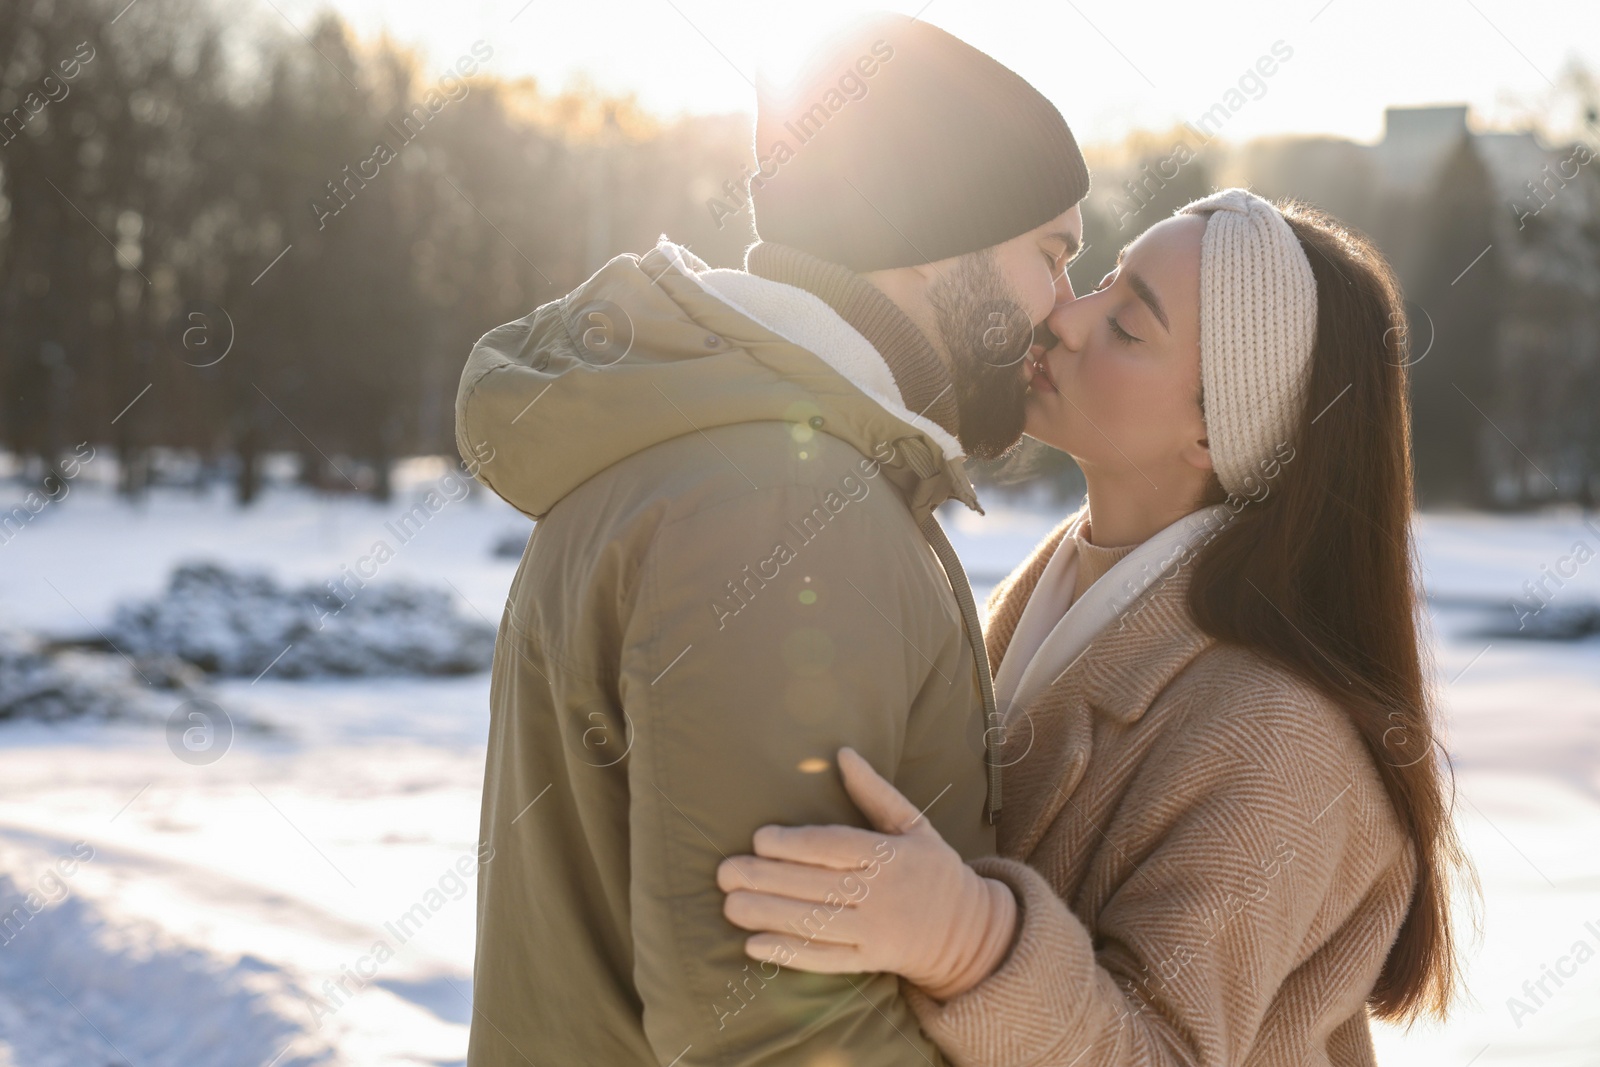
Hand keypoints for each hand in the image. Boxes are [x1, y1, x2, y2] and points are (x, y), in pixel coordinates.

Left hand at [717, 747, 1017, 1000]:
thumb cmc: (931, 868)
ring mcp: (877, 932)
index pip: (835, 847)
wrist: (969, 931)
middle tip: (726, 872)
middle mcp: (884, 894)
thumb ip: (875, 792)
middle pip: (817, 885)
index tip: (759, 838)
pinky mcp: (871, 962)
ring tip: (729, 905)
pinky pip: (826, 960)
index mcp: (892, 854)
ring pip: (815, 923)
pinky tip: (754, 945)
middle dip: (767, 880)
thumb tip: (842, 753)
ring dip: (768, 915)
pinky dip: (789, 954)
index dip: (794, 844)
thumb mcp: (913, 824)